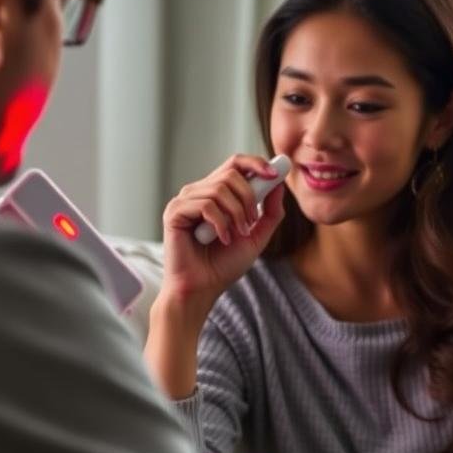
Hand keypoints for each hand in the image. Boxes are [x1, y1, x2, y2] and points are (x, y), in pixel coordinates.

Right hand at [159, 154, 285, 305]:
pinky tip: (221, 239)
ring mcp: (185, 201)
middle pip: (231, 172)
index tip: (275, 172)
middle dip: (249, 196)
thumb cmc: (223, 266)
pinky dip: (220, 223)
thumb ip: (269, 213)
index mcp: (215, 194)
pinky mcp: (174, 212)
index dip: (256, 163)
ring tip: (236, 234)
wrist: (202, 289)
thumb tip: (278, 184)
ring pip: (220, 188)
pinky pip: (205, 204)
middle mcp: (199, 193)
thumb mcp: (255, 237)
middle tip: (251, 222)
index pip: (235, 164)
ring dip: (236, 213)